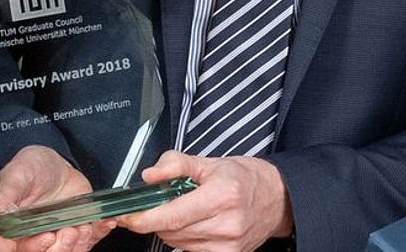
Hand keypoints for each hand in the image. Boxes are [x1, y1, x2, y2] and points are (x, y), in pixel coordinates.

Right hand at [0, 146, 112, 251]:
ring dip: (78, 244)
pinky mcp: (75, 233)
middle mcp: (32, 237)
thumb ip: (3, 194)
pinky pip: (87, 242)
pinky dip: (97, 235)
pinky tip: (103, 223)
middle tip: (68, 231)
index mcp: (12, 229)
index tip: (45, 236)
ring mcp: (55, 236)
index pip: (18, 249)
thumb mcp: (16, 175)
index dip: (34, 247)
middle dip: (60, 249)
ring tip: (83, 227)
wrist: (56, 164)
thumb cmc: (30, 167)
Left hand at [114, 152, 291, 251]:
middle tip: (161, 203)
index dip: (144, 218)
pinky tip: (196, 224)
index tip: (128, 216)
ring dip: (171, 229)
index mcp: (222, 195)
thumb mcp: (210, 162)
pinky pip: (191, 251)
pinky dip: (185, 238)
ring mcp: (228, 245)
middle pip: (171, 231)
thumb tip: (150, 176)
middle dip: (157, 219)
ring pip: (178, 243)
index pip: (173, 215)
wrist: (277, 198)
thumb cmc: (245, 179)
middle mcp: (227, 224)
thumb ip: (175, 164)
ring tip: (186, 210)